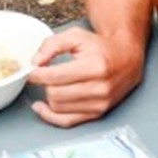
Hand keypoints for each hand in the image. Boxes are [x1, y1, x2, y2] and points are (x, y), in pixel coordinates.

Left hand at [26, 27, 144, 126]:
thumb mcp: (76, 36)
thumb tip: (35, 61)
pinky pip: (67, 121)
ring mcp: (99, 104)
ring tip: (50, 84)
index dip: (36, 74)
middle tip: (41, 75)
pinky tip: (42, 106)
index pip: (55, 76)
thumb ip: (52, 44)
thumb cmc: (101, 48)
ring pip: (58, 108)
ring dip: (48, 96)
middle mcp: (100, 88)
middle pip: (55, 94)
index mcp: (95, 66)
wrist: (126, 60)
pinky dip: (50, 116)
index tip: (30, 70)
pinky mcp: (97, 113)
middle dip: (43, 84)